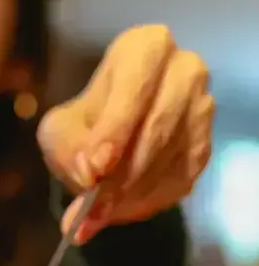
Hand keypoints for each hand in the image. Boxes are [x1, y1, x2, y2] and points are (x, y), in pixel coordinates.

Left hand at [38, 25, 213, 243]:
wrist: (111, 140)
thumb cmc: (85, 122)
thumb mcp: (60, 130)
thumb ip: (70, 148)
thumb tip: (89, 176)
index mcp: (146, 48)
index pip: (135, 85)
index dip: (115, 129)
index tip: (93, 168)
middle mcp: (184, 71)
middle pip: (157, 126)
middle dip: (120, 173)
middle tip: (91, 206)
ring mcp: (202, 109)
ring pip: (170, 157)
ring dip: (131, 193)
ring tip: (95, 217)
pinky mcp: (206, 147)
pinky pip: (181, 178)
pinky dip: (149, 200)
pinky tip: (120, 211)